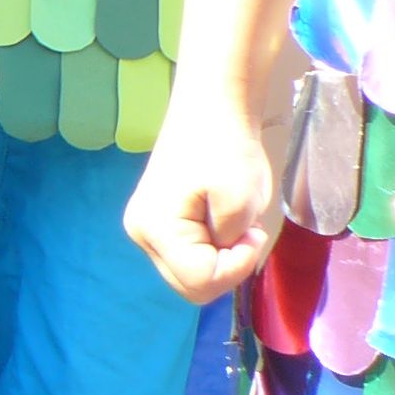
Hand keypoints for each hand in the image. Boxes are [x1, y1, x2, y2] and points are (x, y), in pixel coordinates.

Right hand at [126, 107, 281, 302]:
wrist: (212, 108)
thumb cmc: (226, 147)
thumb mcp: (241, 199)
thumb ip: (232, 244)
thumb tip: (225, 253)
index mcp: (155, 229)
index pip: (200, 282)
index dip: (237, 265)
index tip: (253, 232)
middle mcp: (141, 234)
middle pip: (191, 286)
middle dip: (226, 266)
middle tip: (245, 230)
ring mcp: (146, 229)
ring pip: (190, 275)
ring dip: (220, 258)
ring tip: (232, 222)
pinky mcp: (158, 223)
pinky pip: (189, 258)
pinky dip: (212, 249)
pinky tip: (219, 219)